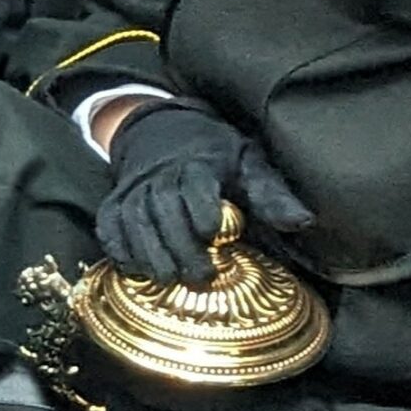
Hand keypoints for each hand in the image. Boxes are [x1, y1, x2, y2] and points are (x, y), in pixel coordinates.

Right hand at [96, 99, 312, 285]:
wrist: (161, 131)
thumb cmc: (215, 154)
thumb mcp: (249, 162)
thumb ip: (271, 194)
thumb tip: (302, 222)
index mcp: (199, 161)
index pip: (195, 182)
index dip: (201, 206)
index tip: (213, 232)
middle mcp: (160, 173)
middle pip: (162, 206)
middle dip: (179, 244)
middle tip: (200, 276)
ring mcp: (133, 187)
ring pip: (133, 218)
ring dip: (149, 251)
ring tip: (169, 278)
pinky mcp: (114, 201)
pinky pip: (108, 224)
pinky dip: (117, 247)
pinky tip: (134, 269)